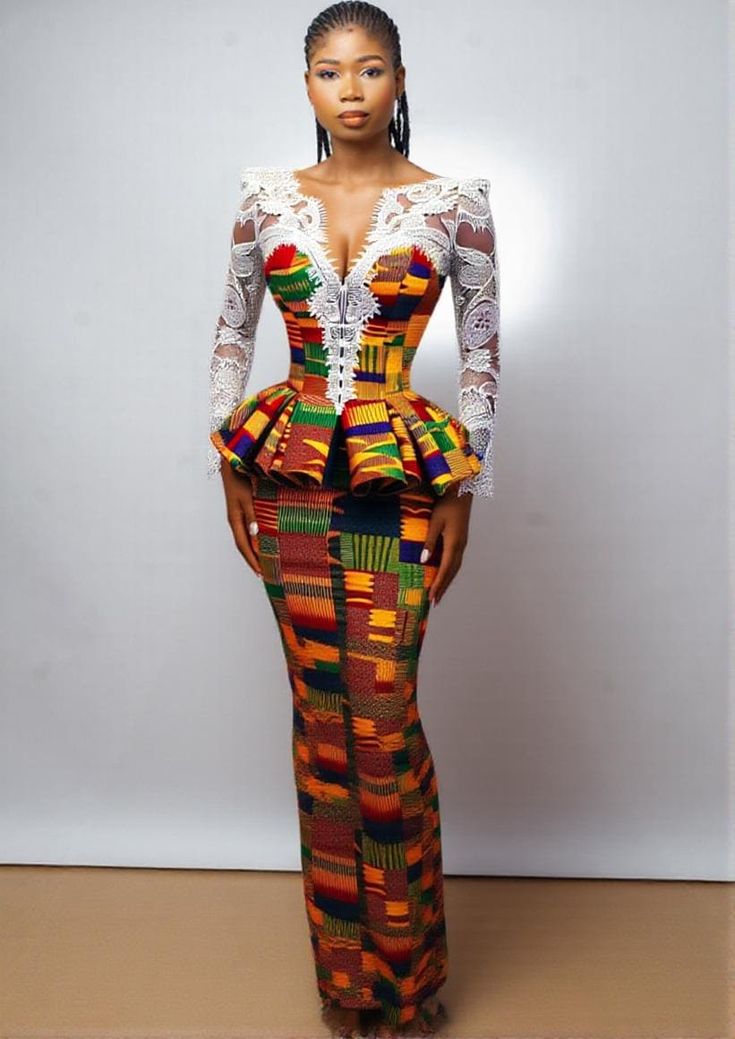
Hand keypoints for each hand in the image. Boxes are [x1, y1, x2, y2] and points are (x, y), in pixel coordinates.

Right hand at [220, 461, 262, 577]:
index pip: (243, 546)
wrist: (232, 465)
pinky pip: (247, 530)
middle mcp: (235, 520)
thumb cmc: (240, 479)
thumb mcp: (247, 498)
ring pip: (245, 539)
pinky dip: (254, 540)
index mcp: (235, 520)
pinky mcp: (241, 510)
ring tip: (263, 562)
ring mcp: (237, 516)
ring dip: (253, 551)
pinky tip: (261, 541)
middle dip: (252, 560)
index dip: (251, 560)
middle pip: (243, 546)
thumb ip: (252, 515)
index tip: (260, 572)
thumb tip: (255, 534)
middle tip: (263, 573)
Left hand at [422, 486, 471, 605]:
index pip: (445, 569)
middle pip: (452, 572)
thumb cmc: (446, 505)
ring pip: (455, 568)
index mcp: (454, 543)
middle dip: (443, 587)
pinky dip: (449, 571)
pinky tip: (443, 574)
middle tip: (434, 602)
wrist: (462, 493)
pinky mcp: (460, 540)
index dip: (438, 584)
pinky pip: (455, 561)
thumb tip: (424, 560)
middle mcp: (460, 546)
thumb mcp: (435, 522)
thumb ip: (430, 541)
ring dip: (446, 581)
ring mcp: (462, 544)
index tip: (432, 597)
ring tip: (439, 593)